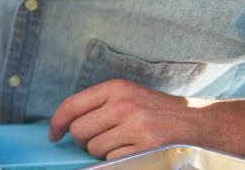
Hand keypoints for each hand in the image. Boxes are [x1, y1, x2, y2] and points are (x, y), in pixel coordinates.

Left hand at [50, 79, 243, 158]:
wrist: (195, 121)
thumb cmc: (154, 109)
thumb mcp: (127, 94)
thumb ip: (98, 103)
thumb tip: (65, 123)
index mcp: (115, 88)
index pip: (71, 105)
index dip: (57, 122)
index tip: (53, 134)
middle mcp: (123, 105)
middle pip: (79, 131)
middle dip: (81, 140)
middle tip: (93, 140)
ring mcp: (135, 127)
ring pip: (94, 148)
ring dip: (100, 151)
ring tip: (118, 143)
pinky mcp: (146, 148)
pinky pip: (113, 160)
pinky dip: (116, 159)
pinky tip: (130, 151)